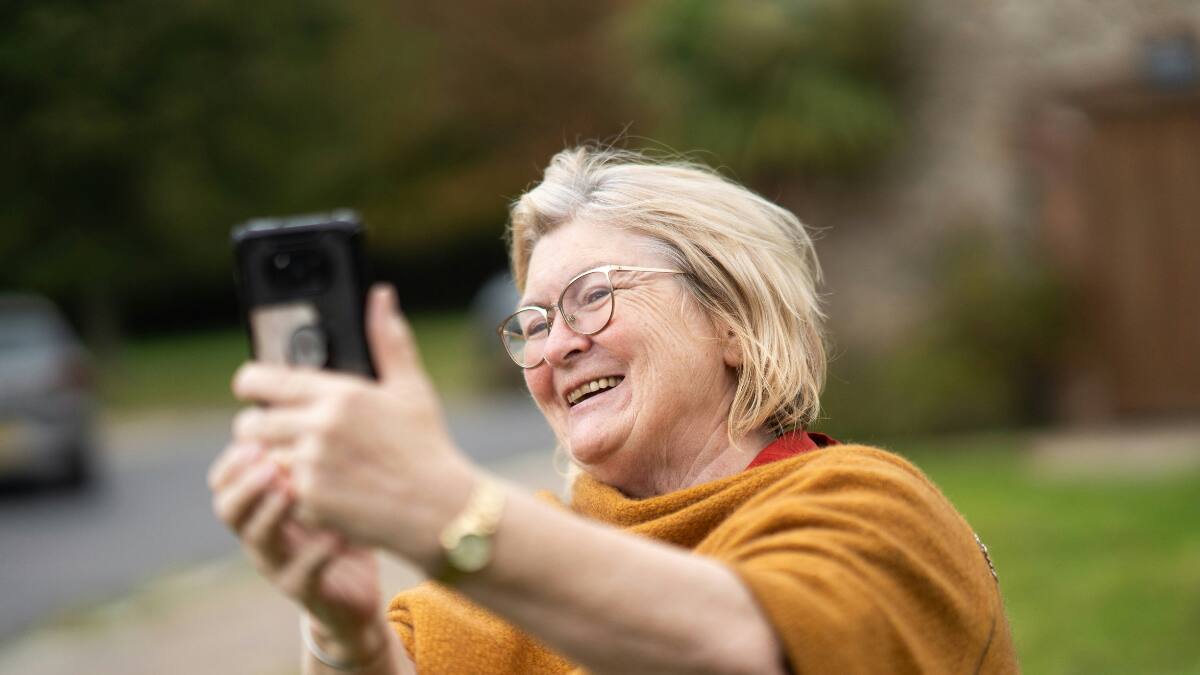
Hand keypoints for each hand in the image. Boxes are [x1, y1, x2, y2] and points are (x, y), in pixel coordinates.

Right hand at [207, 441, 386, 662]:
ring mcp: (279, 564)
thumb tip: (308, 392)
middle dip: (245, 483)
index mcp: (261, 506)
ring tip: (292, 490)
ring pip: (258, 540)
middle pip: (229, 509)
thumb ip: (312, 450)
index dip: (233, 460)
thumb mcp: (325, 485)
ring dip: (272, 512)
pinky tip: (336, 534)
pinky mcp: (304, 591)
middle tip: (267, 461)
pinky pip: (301, 574)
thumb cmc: (340, 526)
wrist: (356, 590)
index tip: (252, 435)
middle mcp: (261, 534)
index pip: (225, 481)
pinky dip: (317, 553)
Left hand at [229, 284, 475, 571]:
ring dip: (277, 462)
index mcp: (340, 394)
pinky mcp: (310, 502)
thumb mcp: (411, 389)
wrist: (440, 509)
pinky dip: (297, 494)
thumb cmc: (426, 446)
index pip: (261, 380)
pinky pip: (282, 492)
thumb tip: (381, 295)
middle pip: (250, 424)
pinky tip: (326, 491)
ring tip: (308, 463)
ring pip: (263, 461)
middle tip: (281, 432)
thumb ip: (388, 340)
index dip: (250, 383)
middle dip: (259, 428)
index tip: (252, 388)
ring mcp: (311, 467)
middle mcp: (319, 427)